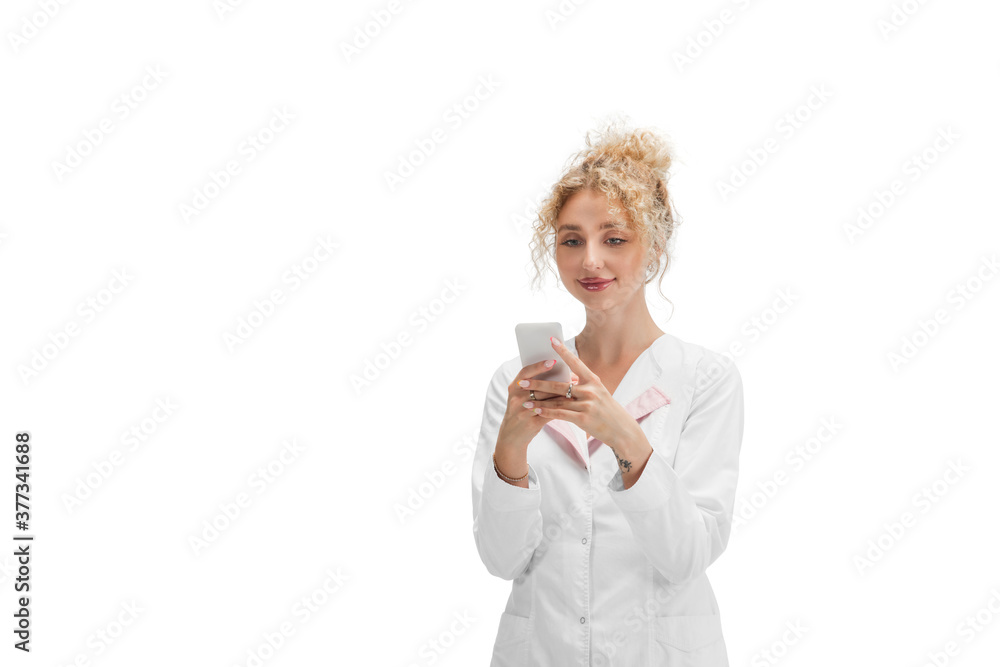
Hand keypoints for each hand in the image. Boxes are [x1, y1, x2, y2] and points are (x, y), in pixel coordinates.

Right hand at [496, 359, 578, 451]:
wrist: (511, 436)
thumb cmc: (521, 411)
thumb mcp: (521, 396)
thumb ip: (534, 385)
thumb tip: (559, 373)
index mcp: (513, 387)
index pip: (526, 372)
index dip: (539, 366)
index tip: (553, 361)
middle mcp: (516, 398)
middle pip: (539, 386)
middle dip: (557, 381)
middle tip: (571, 376)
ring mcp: (522, 411)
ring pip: (546, 399)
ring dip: (562, 394)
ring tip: (575, 388)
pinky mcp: (531, 423)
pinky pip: (549, 413)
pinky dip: (561, 407)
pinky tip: (571, 404)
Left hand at [516, 337, 642, 453]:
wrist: (622, 430)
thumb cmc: (607, 410)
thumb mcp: (598, 393)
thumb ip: (582, 385)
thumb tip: (566, 378)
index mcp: (593, 381)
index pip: (576, 363)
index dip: (563, 351)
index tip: (551, 340)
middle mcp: (590, 390)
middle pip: (560, 385)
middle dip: (538, 383)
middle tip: (522, 382)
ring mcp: (587, 405)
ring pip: (557, 401)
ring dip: (538, 401)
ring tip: (523, 400)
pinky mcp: (584, 419)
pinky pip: (561, 414)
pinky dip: (547, 413)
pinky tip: (536, 411)